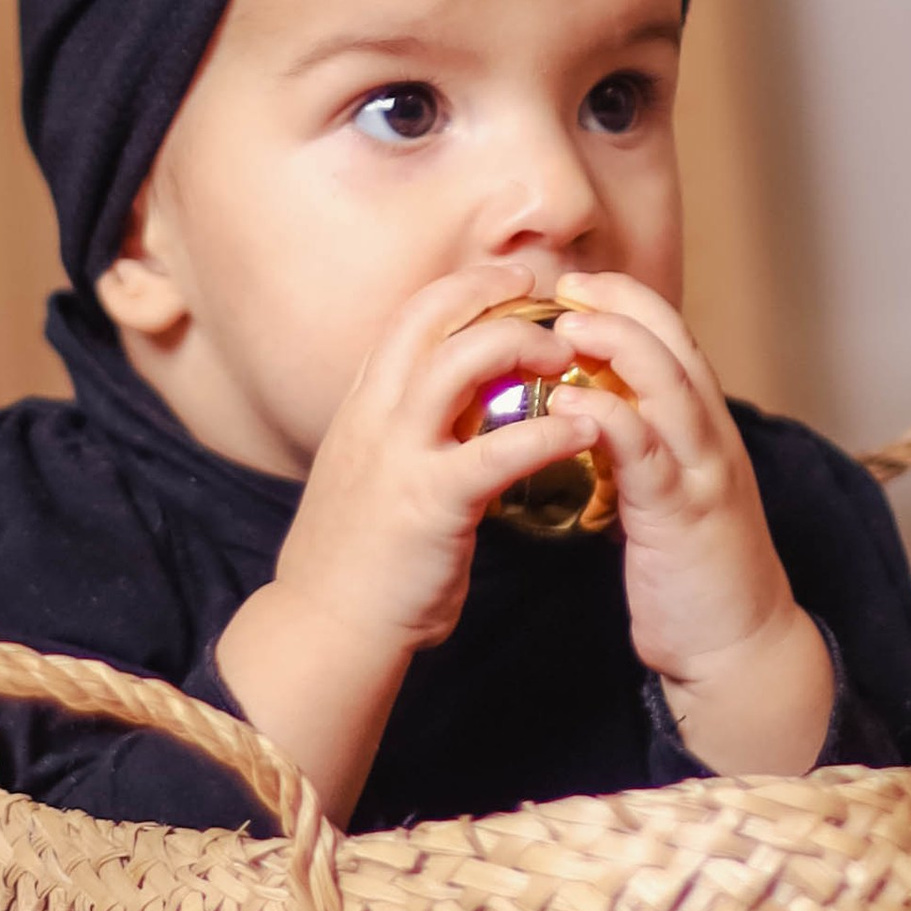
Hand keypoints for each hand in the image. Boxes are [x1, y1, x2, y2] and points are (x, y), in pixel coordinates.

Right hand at [215, 262, 604, 817]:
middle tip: (542, 290)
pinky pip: (496, 450)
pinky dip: (548, 432)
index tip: (506, 282)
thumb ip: (410, 438)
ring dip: (520, 344)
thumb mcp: (373, 476)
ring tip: (566, 353)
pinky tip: (586, 431)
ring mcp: (397, 455)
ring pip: (457, 363)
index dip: (460, 289)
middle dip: (489, 290)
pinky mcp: (429, 502)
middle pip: (427, 317)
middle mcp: (373, 418)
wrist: (324, 628)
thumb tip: (462, 416)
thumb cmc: (359, 562)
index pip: (407, 319)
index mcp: (362, 409)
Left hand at [544, 274, 834, 777]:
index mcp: (703, 429)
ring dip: (619, 347)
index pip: (673, 339)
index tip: (574, 284)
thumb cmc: (688, 570)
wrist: (736, 647)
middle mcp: (711, 438)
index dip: (627, 301)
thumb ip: (639, 448)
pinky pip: (650, 455)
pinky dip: (612, 421)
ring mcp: (703, 474)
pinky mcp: (684, 517)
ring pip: (671, 386)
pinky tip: (572, 406)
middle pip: (676, 344)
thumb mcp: (665, 492)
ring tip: (566, 327)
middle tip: (565, 285)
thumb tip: (585, 413)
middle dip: (622, 304)